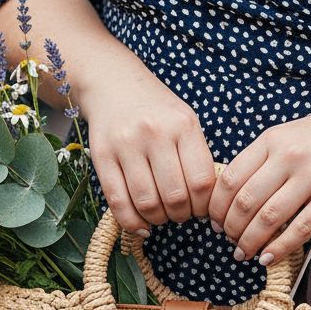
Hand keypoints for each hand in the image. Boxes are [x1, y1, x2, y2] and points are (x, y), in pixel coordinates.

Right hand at [80, 59, 215, 235]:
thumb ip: (197, 157)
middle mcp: (154, 133)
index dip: (204, 206)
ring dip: (158, 220)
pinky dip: (132, 222)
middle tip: (181, 214)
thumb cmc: (157, 109)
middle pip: (175, 196)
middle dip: (182, 216)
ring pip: (147, 202)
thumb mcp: (185, 121)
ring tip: (161, 215)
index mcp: (183, 125)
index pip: (202, 181)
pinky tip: (142, 225)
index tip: (201, 209)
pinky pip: (117, 201)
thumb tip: (209, 205)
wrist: (113, 84)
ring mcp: (125, 144)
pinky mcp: (101, 155)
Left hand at [207, 94, 310, 266]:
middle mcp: (289, 156)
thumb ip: (267, 156)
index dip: (216, 205)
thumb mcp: (294, 132)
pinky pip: (300, 229)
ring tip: (243, 253)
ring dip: (250, 242)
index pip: (230, 176)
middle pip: (244, 201)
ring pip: (268, 218)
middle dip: (230, 228)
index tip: (213, 220)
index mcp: (273, 138)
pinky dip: (279, 248)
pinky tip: (269, 257)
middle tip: (227, 240)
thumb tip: (236, 190)